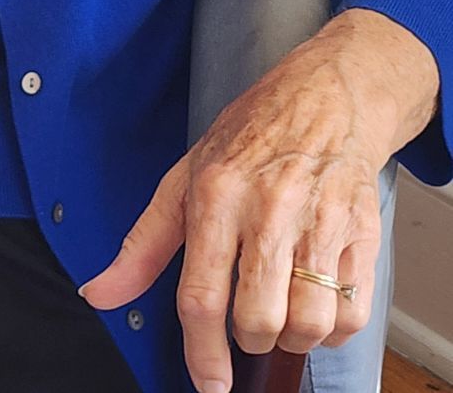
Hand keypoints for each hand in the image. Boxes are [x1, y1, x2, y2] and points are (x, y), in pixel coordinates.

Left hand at [77, 10, 437, 392]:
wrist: (325, 98)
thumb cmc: (249, 137)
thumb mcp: (184, 177)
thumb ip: (144, 244)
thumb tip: (100, 293)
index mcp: (216, 194)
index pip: (202, 296)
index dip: (202, 354)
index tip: (209, 384)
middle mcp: (268, 210)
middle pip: (257, 319)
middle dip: (249, 337)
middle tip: (247, 316)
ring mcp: (319, 223)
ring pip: (308, 325)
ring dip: (293, 335)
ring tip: (282, 307)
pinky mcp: (362, 233)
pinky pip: (350, 314)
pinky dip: (332, 326)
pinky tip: (317, 299)